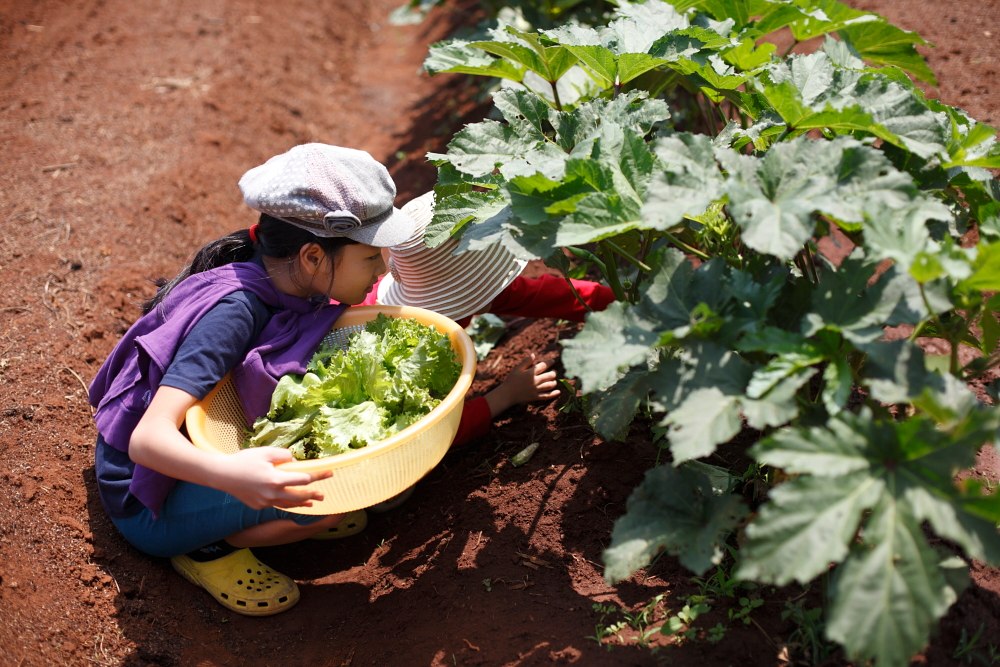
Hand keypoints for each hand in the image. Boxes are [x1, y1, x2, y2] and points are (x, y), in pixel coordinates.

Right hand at [215, 447, 332, 509]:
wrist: (222, 474)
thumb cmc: (244, 460)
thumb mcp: (266, 452)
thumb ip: (283, 455)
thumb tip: (294, 461)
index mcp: (276, 480)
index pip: (303, 479)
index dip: (318, 476)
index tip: (329, 473)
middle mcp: (272, 494)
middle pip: (298, 497)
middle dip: (313, 495)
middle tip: (323, 495)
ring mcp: (264, 502)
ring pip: (287, 504)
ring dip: (301, 503)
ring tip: (311, 503)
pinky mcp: (257, 505)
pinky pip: (275, 505)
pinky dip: (285, 503)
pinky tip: (290, 502)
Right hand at [484, 354, 559, 418]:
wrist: (507, 394)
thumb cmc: (511, 380)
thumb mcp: (517, 369)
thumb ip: (526, 362)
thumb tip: (533, 354)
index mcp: (531, 372)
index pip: (543, 365)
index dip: (549, 362)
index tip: (553, 361)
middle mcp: (535, 381)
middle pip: (549, 375)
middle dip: (553, 373)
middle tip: (553, 372)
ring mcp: (536, 389)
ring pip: (550, 385)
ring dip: (554, 382)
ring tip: (554, 380)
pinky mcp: (536, 397)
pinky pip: (547, 396)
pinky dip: (554, 394)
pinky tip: (558, 392)